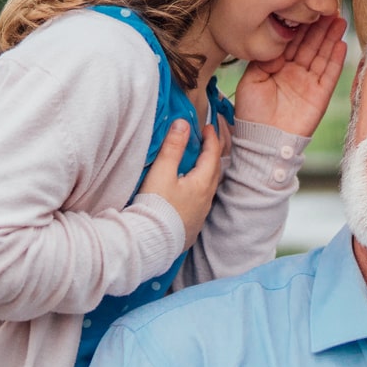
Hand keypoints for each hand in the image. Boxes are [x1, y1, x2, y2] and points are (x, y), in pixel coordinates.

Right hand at [137, 121, 221, 250]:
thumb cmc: (156, 207)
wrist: (151, 242)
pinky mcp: (193, 224)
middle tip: (207, 141)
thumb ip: (173, 148)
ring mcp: (201, 213)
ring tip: (199, 162)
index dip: (211, 139)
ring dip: (207, 171)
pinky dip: (200, 187)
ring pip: (209, 186)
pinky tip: (191, 189)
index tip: (208, 127)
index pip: (212, 155)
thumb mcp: (162, 173)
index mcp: (202, 183)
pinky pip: (202, 200)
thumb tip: (183, 124)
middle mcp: (206, 198)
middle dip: (212, 153)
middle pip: (215, 170)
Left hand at [234, 15, 347, 136]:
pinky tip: (341, 44)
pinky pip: (330, 74)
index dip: (300, 26)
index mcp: (277, 67)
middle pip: (310, 45)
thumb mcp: (251, 79)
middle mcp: (295, 72)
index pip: (292, 42)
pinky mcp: (320, 95)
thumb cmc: (252, 113)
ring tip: (339, 20)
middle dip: (320, 27)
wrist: (263, 140)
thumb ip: (265, 58)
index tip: (307, 8)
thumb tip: (279, 39)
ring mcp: (308, 83)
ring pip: (322, 55)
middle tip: (329, 8)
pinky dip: (335, 60)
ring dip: (331, 38)